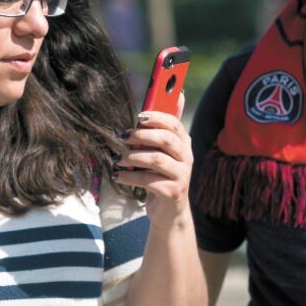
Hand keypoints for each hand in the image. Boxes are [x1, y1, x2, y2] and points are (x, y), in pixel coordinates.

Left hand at [114, 93, 193, 228]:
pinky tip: (119, 177)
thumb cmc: (161, 175)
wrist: (169, 211)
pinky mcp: (173, 192)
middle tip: (123, 137)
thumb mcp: (163, 150)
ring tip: (118, 159)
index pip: (174, 124)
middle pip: (166, 139)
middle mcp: (186, 158)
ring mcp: (182, 176)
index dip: (157, 117)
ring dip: (133, 157)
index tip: (139, 116)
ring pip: (156, 159)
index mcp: (184, 143)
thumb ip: (165, 126)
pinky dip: (130, 177)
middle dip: (142, 135)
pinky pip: (149, 181)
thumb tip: (179, 95)